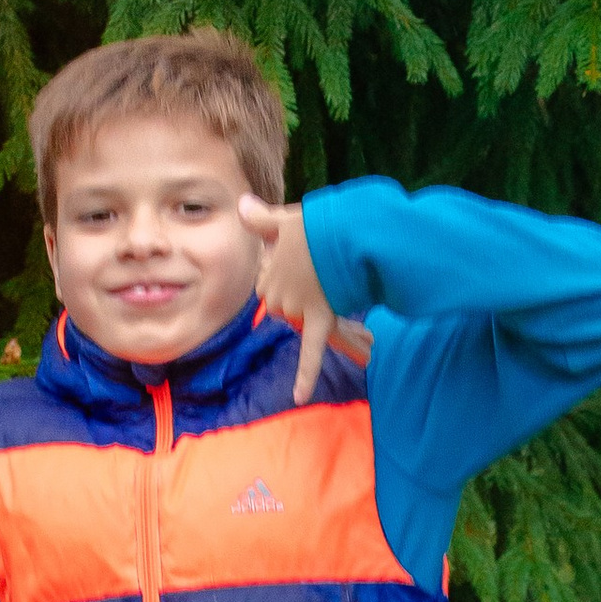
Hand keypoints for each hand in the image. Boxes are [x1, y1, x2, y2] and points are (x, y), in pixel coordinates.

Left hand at [238, 191, 358, 404]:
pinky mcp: (319, 319)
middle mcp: (280, 297)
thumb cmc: (313, 224)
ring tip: (359, 331)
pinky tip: (300, 398)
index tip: (310, 265)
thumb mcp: (283, 220)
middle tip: (336, 287)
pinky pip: (310, 352)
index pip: (277, 289)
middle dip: (317, 306)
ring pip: (312, 326)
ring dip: (339, 329)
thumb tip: (241, 204)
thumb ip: (261, 218)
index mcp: (268, 278)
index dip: (295, 277)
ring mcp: (298, 310)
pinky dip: (304, 375)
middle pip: (296, 310)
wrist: (338, 229)